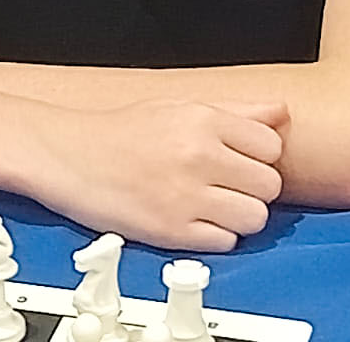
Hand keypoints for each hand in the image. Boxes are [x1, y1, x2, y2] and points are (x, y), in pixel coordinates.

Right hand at [32, 100, 287, 251]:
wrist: (68, 155)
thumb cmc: (122, 131)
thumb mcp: (179, 105)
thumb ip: (237, 110)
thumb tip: (281, 112)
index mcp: (203, 120)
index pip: (272, 147)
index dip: (262, 158)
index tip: (245, 162)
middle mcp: (198, 155)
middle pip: (269, 185)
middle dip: (254, 189)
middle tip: (230, 186)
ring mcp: (186, 195)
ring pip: (254, 218)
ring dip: (240, 216)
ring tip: (215, 206)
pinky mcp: (172, 231)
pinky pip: (225, 242)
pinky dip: (216, 237)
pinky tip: (196, 221)